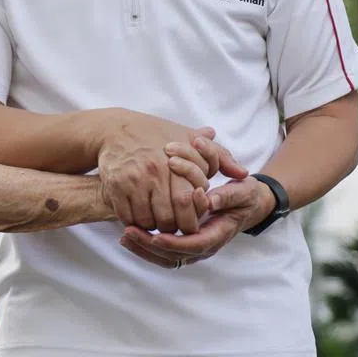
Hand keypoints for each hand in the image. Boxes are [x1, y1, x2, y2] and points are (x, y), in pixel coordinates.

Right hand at [98, 114, 230, 233]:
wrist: (114, 129)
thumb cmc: (156, 134)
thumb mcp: (189, 138)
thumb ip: (219, 156)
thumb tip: (243, 173)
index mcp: (176, 162)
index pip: (189, 202)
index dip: (191, 218)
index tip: (191, 221)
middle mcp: (154, 172)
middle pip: (169, 217)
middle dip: (174, 227)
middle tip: (175, 227)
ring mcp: (133, 180)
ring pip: (148, 221)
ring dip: (154, 226)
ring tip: (158, 220)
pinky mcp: (114, 187)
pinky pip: (127, 217)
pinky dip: (135, 222)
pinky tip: (140, 216)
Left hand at [119, 176, 273, 268]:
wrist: (248, 205)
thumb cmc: (245, 196)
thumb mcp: (243, 191)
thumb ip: (227, 195)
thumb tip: (209, 201)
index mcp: (219, 234)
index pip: (195, 245)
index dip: (175, 242)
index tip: (156, 236)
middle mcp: (206, 246)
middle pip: (176, 255)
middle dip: (151, 246)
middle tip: (129, 232)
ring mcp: (195, 248)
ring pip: (167, 258)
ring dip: (144, 249)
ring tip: (125, 235)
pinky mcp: (185, 244)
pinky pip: (164, 252)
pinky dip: (146, 247)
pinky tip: (130, 235)